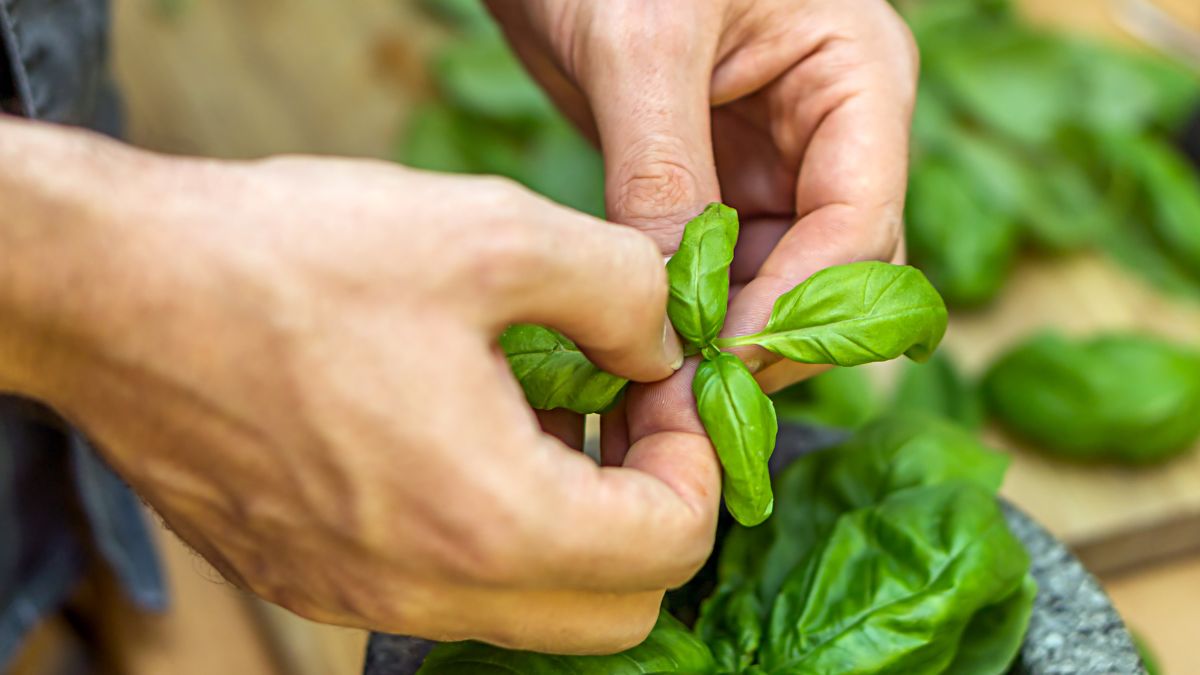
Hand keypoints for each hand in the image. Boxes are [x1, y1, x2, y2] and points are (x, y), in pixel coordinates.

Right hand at [0, 120, 718, 652]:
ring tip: (535, 404)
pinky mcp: (317, 578)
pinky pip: (448, 587)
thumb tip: (660, 347)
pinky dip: (490, 527)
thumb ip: (621, 292)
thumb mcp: (493, 233)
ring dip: (571, 520)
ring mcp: (364, 597)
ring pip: (532, 605)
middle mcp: (428, 591)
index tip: (660, 384)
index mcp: (489, 521)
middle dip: (649, 510)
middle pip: (617, 610)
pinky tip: (457, 425)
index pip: (672, 548)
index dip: (695, 459)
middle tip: (617, 406)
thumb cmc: (293, 261)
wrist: (116, 293)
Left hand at [490, 0, 916, 460]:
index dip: (797, 309)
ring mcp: (775, 162)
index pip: (859, 225)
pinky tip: (646, 354)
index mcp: (856, 79)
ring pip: (778, 284)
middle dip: (767, 341)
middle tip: (689, 406)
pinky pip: (723, 271)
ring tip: (661, 396)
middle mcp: (830, 131)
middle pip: (833, 271)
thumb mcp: (643, 44)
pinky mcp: (715, 185)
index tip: (720, 368)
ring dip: (728, 342)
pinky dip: (692, 317)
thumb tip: (672, 303)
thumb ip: (664, 169)